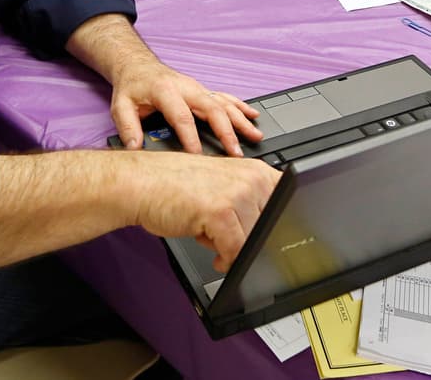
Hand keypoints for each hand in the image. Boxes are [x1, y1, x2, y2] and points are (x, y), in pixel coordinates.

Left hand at [110, 60, 262, 156]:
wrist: (137, 65)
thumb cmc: (131, 87)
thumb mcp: (121, 106)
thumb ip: (127, 127)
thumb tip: (135, 149)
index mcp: (165, 91)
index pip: (181, 116)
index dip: (191, 137)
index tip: (199, 156)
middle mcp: (186, 87)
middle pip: (211, 108)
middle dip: (226, 131)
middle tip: (236, 153)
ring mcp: (197, 88)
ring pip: (223, 103)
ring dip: (240, 119)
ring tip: (255, 135)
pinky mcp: (202, 90)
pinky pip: (224, 97)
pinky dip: (240, 106)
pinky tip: (253, 115)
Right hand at [132, 151, 280, 271]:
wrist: (141, 184)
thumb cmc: (174, 186)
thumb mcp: (221, 188)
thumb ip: (249, 204)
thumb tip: (271, 233)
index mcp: (255, 170)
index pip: (289, 202)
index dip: (285, 226)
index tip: (276, 242)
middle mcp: (250, 178)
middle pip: (274, 226)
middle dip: (254, 241)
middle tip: (233, 242)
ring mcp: (237, 193)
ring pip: (255, 240)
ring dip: (236, 250)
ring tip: (216, 240)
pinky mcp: (221, 211)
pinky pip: (236, 250)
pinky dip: (226, 260)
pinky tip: (216, 256)